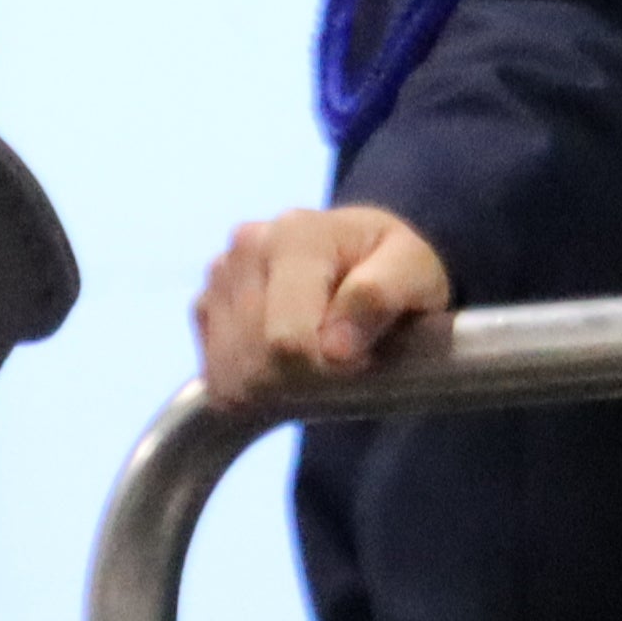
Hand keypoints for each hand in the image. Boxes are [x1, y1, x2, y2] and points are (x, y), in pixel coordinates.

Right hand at [195, 205, 454, 397]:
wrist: (365, 259)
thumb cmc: (396, 268)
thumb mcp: (416, 272)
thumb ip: (383, 296)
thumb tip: (335, 347)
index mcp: (295, 233)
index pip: (288, 341)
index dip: (327, 371)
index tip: (361, 362)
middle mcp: (247, 245)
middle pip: (257, 361)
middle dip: (302, 382)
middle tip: (343, 368)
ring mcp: (220, 274)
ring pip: (233, 374)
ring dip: (278, 387)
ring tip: (318, 362)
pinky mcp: (205, 304)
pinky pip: (217, 376)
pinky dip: (252, 386)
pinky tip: (286, 363)